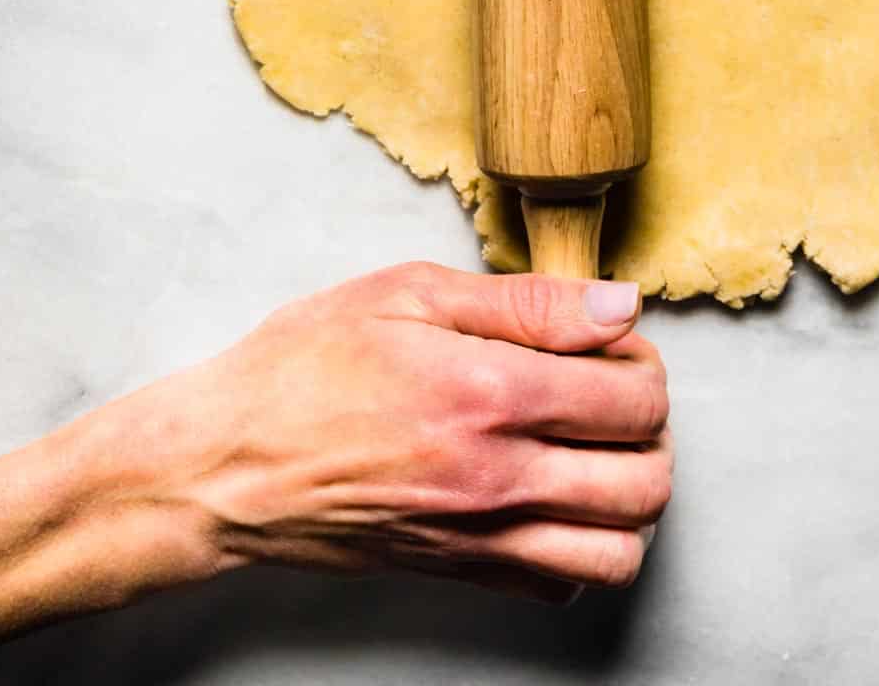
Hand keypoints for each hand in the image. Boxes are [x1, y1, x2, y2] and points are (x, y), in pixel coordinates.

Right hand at [0, 264, 671, 633]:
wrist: (226, 465)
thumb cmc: (305, 367)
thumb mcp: (407, 293)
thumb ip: (525, 302)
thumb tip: (618, 305)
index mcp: (491, 394)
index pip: (632, 398)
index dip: (642, 364)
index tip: (614, 345)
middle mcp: (499, 477)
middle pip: (646, 478)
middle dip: (652, 431)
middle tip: (615, 394)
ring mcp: (482, 537)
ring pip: (620, 548)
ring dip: (632, 497)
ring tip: (598, 450)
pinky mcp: (461, 572)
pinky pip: (564, 585)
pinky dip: (585, 548)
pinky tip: (557, 496)